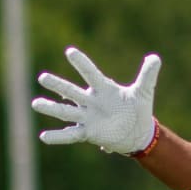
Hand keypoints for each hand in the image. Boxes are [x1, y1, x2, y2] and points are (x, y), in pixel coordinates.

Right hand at [30, 47, 160, 154]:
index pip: (90, 73)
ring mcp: (87, 117)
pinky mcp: (87, 133)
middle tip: (42, 77)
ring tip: (35, 104)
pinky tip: (43, 137)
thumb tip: (155, 58)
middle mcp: (91, 101)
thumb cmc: (138, 109)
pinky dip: (58, 137)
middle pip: (71, 91)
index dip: (82, 63)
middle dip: (57, 85)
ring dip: (51, 108)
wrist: (138, 132)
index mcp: (103, 88)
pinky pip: (70, 134)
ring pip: (65, 111)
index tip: (70, 52)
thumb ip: (148, 75)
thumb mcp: (144, 91)